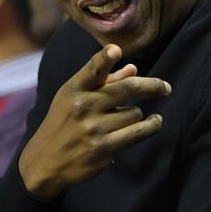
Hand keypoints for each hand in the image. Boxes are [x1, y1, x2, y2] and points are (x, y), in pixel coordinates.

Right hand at [19, 44, 169, 197]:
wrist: (44, 161)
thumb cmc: (65, 121)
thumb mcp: (75, 97)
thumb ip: (104, 81)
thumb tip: (134, 69)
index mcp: (74, 88)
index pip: (92, 70)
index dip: (104, 59)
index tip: (116, 50)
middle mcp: (83, 106)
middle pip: (128, 89)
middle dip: (152, 87)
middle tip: (166, 87)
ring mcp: (93, 128)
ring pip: (135, 112)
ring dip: (137, 114)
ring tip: (127, 117)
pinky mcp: (102, 149)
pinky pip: (137, 132)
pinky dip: (150, 126)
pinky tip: (155, 122)